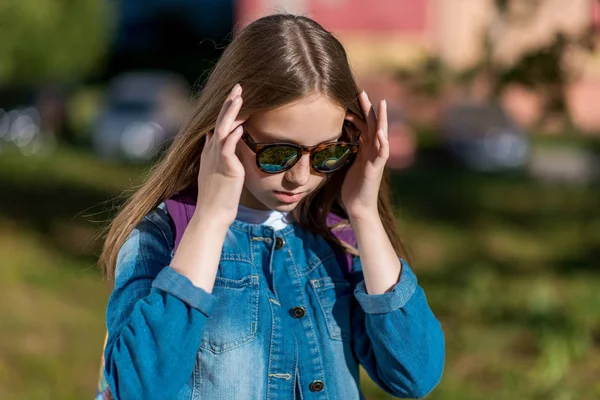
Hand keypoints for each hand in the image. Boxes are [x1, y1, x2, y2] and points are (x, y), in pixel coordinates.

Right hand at [194, 83, 247, 226]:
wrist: (212, 214)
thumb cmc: (218, 197)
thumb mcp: (217, 172)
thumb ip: (220, 156)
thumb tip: (222, 142)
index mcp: (211, 152)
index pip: (218, 125)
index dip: (226, 110)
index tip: (235, 96)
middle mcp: (211, 152)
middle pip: (219, 121)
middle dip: (228, 103)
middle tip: (238, 87)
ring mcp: (217, 158)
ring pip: (222, 129)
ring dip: (230, 112)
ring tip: (238, 96)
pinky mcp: (225, 167)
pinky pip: (228, 147)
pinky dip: (233, 135)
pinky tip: (241, 125)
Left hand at [341, 91, 388, 219]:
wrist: (359, 208)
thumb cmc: (352, 188)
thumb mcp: (347, 165)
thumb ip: (345, 152)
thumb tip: (331, 141)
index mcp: (365, 150)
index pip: (363, 127)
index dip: (358, 113)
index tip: (348, 100)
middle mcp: (373, 152)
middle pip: (372, 125)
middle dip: (368, 108)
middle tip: (362, 91)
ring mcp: (376, 160)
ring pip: (381, 135)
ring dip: (381, 119)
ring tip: (380, 104)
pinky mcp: (376, 170)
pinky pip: (382, 154)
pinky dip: (383, 143)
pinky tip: (381, 133)